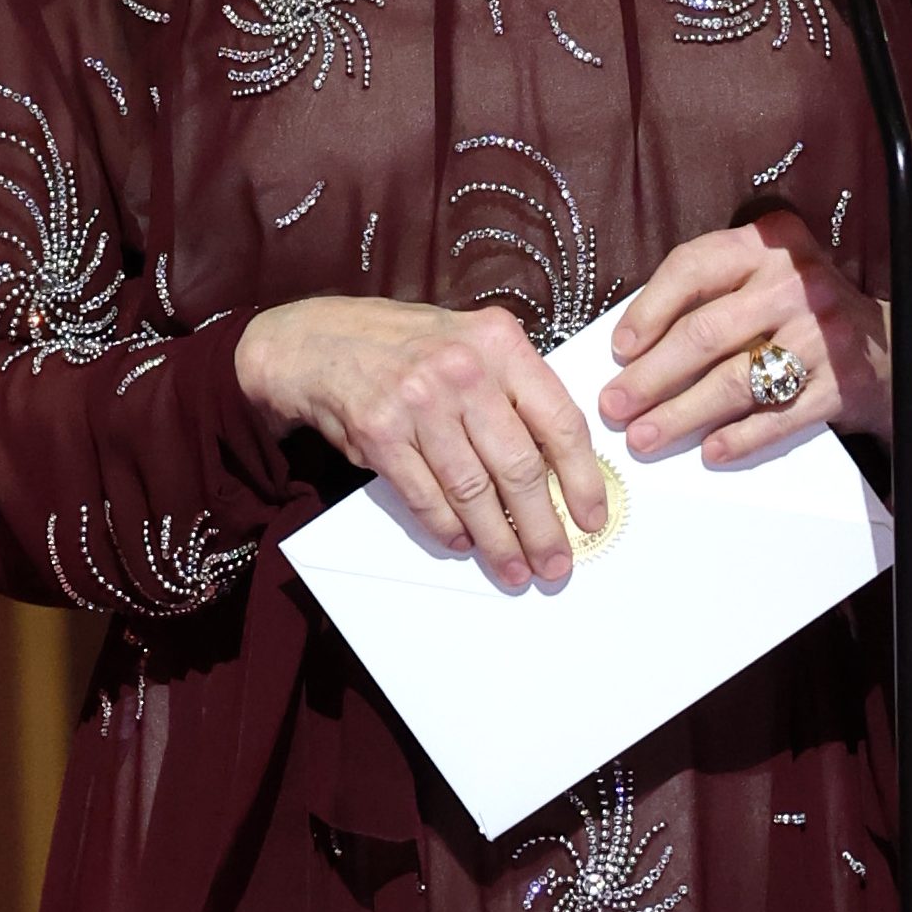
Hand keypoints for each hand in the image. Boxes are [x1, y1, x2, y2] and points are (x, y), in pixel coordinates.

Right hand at [237, 293, 609, 592]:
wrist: (320, 343)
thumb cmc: (409, 348)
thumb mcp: (472, 345)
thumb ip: (515, 392)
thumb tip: (561, 470)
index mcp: (499, 343)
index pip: (559, 420)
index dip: (582, 479)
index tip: (592, 517)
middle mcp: (462, 369)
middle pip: (519, 466)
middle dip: (542, 526)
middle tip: (555, 563)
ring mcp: (418, 401)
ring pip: (473, 490)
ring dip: (497, 541)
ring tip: (514, 569)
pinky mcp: (380, 433)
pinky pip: (425, 496)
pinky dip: (447, 528)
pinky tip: (464, 543)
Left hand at [597, 204, 911, 466]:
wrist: (892, 351)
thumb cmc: (803, 318)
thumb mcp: (764, 283)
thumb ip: (713, 297)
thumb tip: (633, 351)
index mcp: (769, 244)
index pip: (694, 267)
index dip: (649, 310)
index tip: (619, 349)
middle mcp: (796, 281)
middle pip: (705, 332)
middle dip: (651, 376)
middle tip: (614, 408)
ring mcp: (822, 332)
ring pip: (735, 379)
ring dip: (682, 414)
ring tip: (645, 438)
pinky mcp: (842, 382)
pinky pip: (778, 416)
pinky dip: (741, 438)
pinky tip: (710, 451)